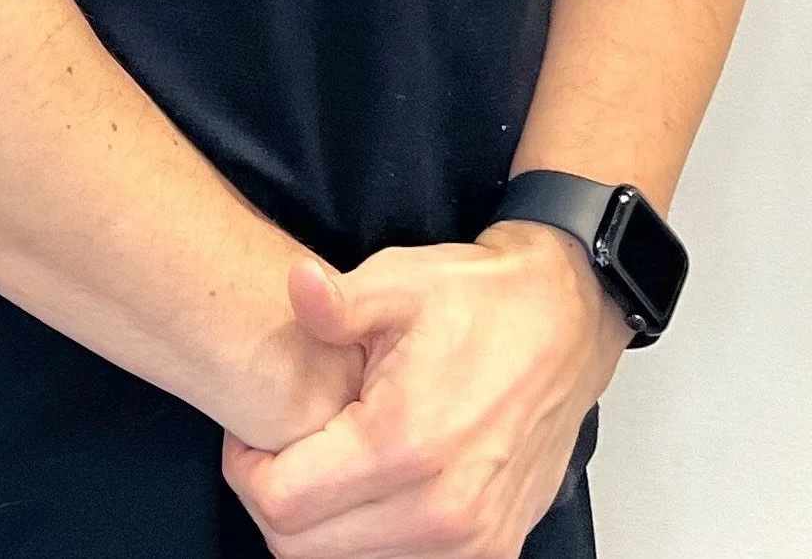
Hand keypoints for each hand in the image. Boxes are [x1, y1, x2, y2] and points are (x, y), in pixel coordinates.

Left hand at [219, 221, 628, 556]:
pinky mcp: (491, 551)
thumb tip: (297, 288)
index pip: (281, 505)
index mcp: (404, 442)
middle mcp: (439, 507)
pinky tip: (372, 487)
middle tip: (284, 449)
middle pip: (302, 549)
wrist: (564, 322)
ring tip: (331, 463)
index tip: (251, 438)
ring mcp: (470, 541)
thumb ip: (337, 302)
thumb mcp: (400, 281)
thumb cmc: (483, 302)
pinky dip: (370, 541)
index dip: (247, 470)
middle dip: (278, 500)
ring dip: (324, 526)